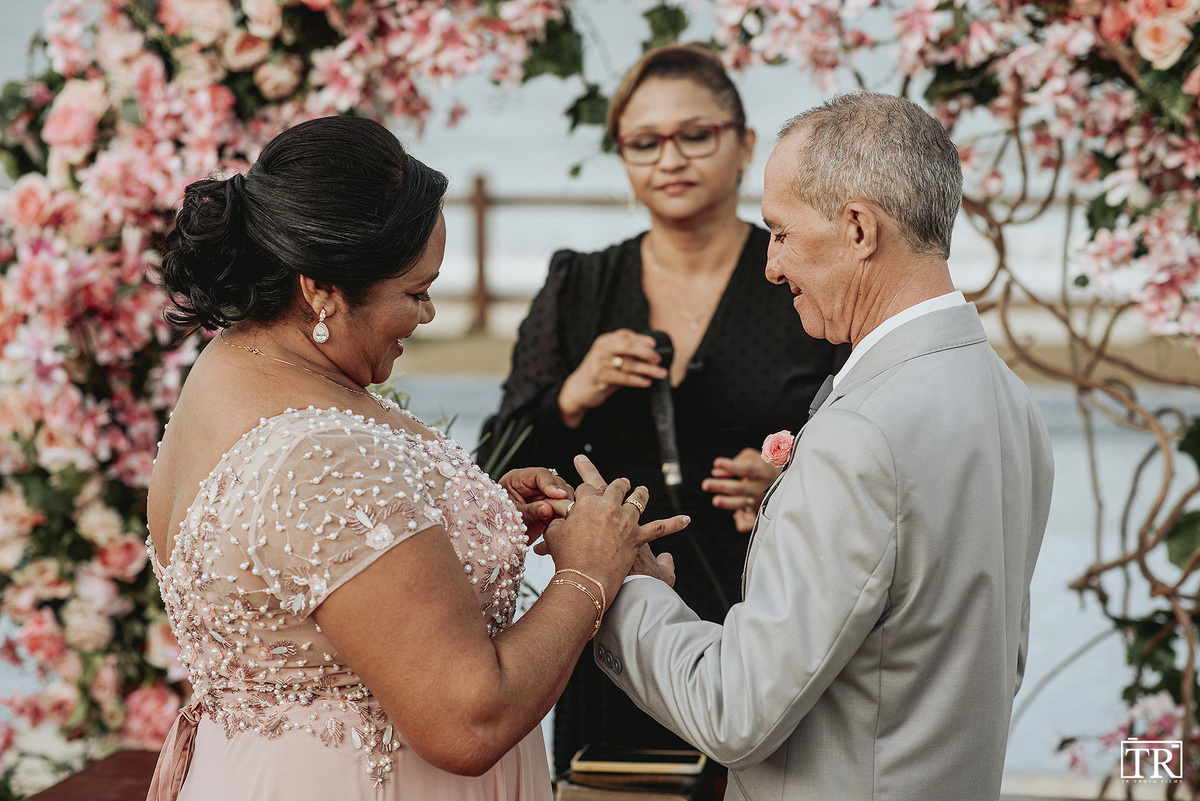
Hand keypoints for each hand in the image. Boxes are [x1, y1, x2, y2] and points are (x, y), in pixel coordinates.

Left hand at [499, 467, 571, 543]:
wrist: (499, 539)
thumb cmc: (499, 524)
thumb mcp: (512, 517)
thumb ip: (530, 512)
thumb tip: (548, 508)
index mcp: (518, 479)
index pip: (540, 474)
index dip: (551, 484)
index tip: (560, 495)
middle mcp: (533, 484)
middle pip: (556, 482)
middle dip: (561, 497)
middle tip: (562, 511)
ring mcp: (543, 495)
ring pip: (563, 494)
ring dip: (564, 506)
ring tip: (559, 519)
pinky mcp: (550, 507)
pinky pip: (563, 507)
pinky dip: (564, 515)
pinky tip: (560, 523)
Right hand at [536, 456, 688, 591]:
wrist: (584, 580)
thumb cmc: (566, 558)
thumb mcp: (554, 534)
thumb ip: (558, 521)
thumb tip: (560, 518)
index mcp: (587, 502)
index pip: (587, 488)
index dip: (585, 490)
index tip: (585, 491)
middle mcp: (609, 507)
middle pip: (615, 488)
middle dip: (617, 484)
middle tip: (621, 482)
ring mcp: (626, 521)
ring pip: (638, 500)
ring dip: (641, 493)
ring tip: (643, 490)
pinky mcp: (637, 538)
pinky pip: (660, 529)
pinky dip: (675, 523)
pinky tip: (686, 519)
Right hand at [557, 330, 667, 427]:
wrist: (577, 390)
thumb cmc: (599, 374)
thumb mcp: (610, 359)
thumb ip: (625, 355)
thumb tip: (651, 354)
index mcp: (604, 341)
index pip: (625, 335)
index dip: (641, 339)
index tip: (654, 345)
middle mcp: (601, 349)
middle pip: (628, 346)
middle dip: (646, 353)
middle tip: (658, 359)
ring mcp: (599, 362)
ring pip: (628, 364)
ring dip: (648, 369)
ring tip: (660, 373)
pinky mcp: (599, 376)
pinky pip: (623, 378)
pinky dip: (637, 380)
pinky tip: (647, 382)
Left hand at [702, 447, 780, 533]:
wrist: (783, 481)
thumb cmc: (762, 467)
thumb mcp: (751, 457)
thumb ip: (734, 463)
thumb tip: (716, 472)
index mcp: (762, 471)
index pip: (747, 468)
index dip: (732, 466)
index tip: (717, 463)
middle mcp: (762, 487)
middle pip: (740, 488)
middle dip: (722, 486)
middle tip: (706, 484)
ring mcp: (760, 501)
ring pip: (743, 504)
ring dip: (728, 503)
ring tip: (716, 500)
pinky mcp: (758, 512)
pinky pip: (750, 522)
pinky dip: (742, 522)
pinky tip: (736, 517)